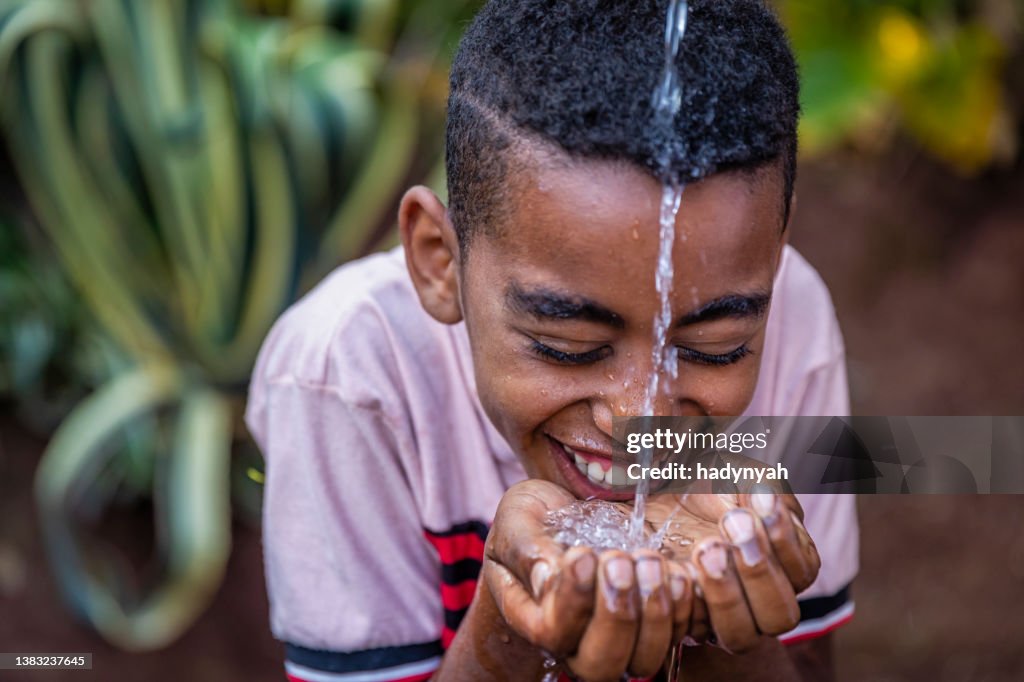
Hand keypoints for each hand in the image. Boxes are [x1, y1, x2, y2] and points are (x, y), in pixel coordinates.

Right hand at [482, 479, 695, 681]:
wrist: (570, 510)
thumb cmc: (536, 516)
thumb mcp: (519, 518)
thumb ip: (526, 549)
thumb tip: (547, 579)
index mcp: (536, 619)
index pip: (552, 635)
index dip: (571, 603)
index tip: (581, 554)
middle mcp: (577, 641)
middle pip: (601, 665)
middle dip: (615, 615)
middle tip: (619, 560)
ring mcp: (621, 638)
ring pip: (645, 659)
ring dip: (654, 612)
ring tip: (649, 560)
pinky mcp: (655, 623)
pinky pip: (679, 634)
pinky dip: (684, 605)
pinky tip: (678, 568)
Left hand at [644, 490, 820, 651]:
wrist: (654, 491)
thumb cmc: (706, 483)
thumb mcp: (740, 474)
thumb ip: (765, 488)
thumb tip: (766, 497)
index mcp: (784, 563)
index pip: (802, 571)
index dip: (784, 540)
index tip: (758, 499)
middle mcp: (757, 597)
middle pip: (779, 616)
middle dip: (760, 572)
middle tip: (732, 525)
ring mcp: (719, 613)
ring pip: (741, 636)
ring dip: (726, 594)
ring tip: (705, 548)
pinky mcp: (683, 618)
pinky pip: (691, 631)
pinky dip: (685, 602)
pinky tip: (673, 564)